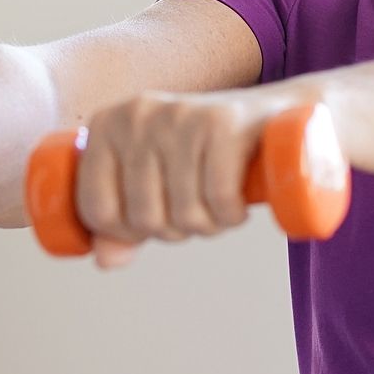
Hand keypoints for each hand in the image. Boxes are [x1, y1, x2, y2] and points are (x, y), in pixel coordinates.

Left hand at [73, 88, 289, 269]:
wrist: (276, 114)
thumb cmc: (206, 152)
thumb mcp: (157, 182)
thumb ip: (123, 222)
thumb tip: (105, 260)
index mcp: (106, 126)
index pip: (97, 209)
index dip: (125, 234)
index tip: (154, 222)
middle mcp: (137, 116)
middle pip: (143, 218)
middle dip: (176, 229)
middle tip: (197, 209)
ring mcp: (179, 116)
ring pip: (183, 213)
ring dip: (209, 225)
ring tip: (220, 204)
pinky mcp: (222, 123)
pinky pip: (218, 199)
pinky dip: (231, 216)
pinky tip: (238, 205)